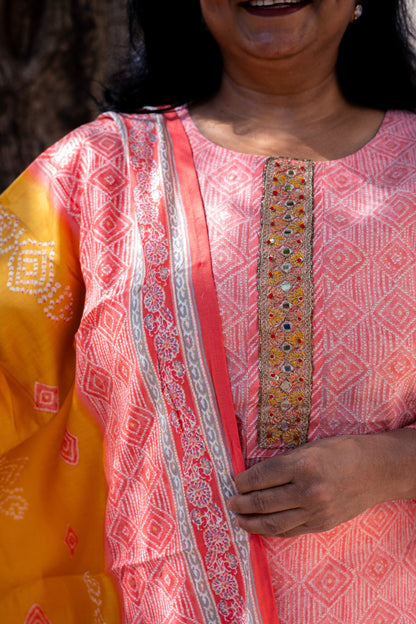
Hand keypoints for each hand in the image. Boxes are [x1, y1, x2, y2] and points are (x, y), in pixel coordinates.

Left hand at [227, 430, 415, 536]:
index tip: (234, 482)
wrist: (376, 471)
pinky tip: (261, 526)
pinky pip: (290, 531)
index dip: (243, 481)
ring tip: (239, 519)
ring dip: (252, 522)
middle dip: (242, 503)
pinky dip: (272, 530)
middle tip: (230, 502)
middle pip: (264, 502)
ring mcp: (316, 511)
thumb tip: (254, 475)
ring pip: (274, 523)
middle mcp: (308, 491)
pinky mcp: (322, 524)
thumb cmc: (341, 452)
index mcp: (303, 466)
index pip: (262, 477)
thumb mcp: (310, 448)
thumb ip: (284, 463)